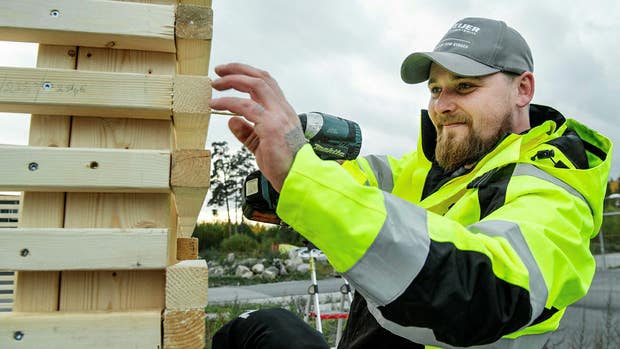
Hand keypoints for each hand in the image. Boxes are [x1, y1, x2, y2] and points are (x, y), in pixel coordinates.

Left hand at [209, 63, 306, 190]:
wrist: (297, 177)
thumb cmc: (284, 164)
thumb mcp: (260, 144)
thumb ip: (246, 131)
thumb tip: (230, 120)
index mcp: (282, 111)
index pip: (266, 83)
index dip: (247, 74)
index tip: (229, 74)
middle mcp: (282, 109)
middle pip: (260, 78)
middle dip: (238, 70)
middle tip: (219, 71)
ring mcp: (278, 116)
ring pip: (255, 85)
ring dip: (233, 80)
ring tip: (215, 84)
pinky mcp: (271, 126)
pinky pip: (246, 107)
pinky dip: (228, 102)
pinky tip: (215, 104)